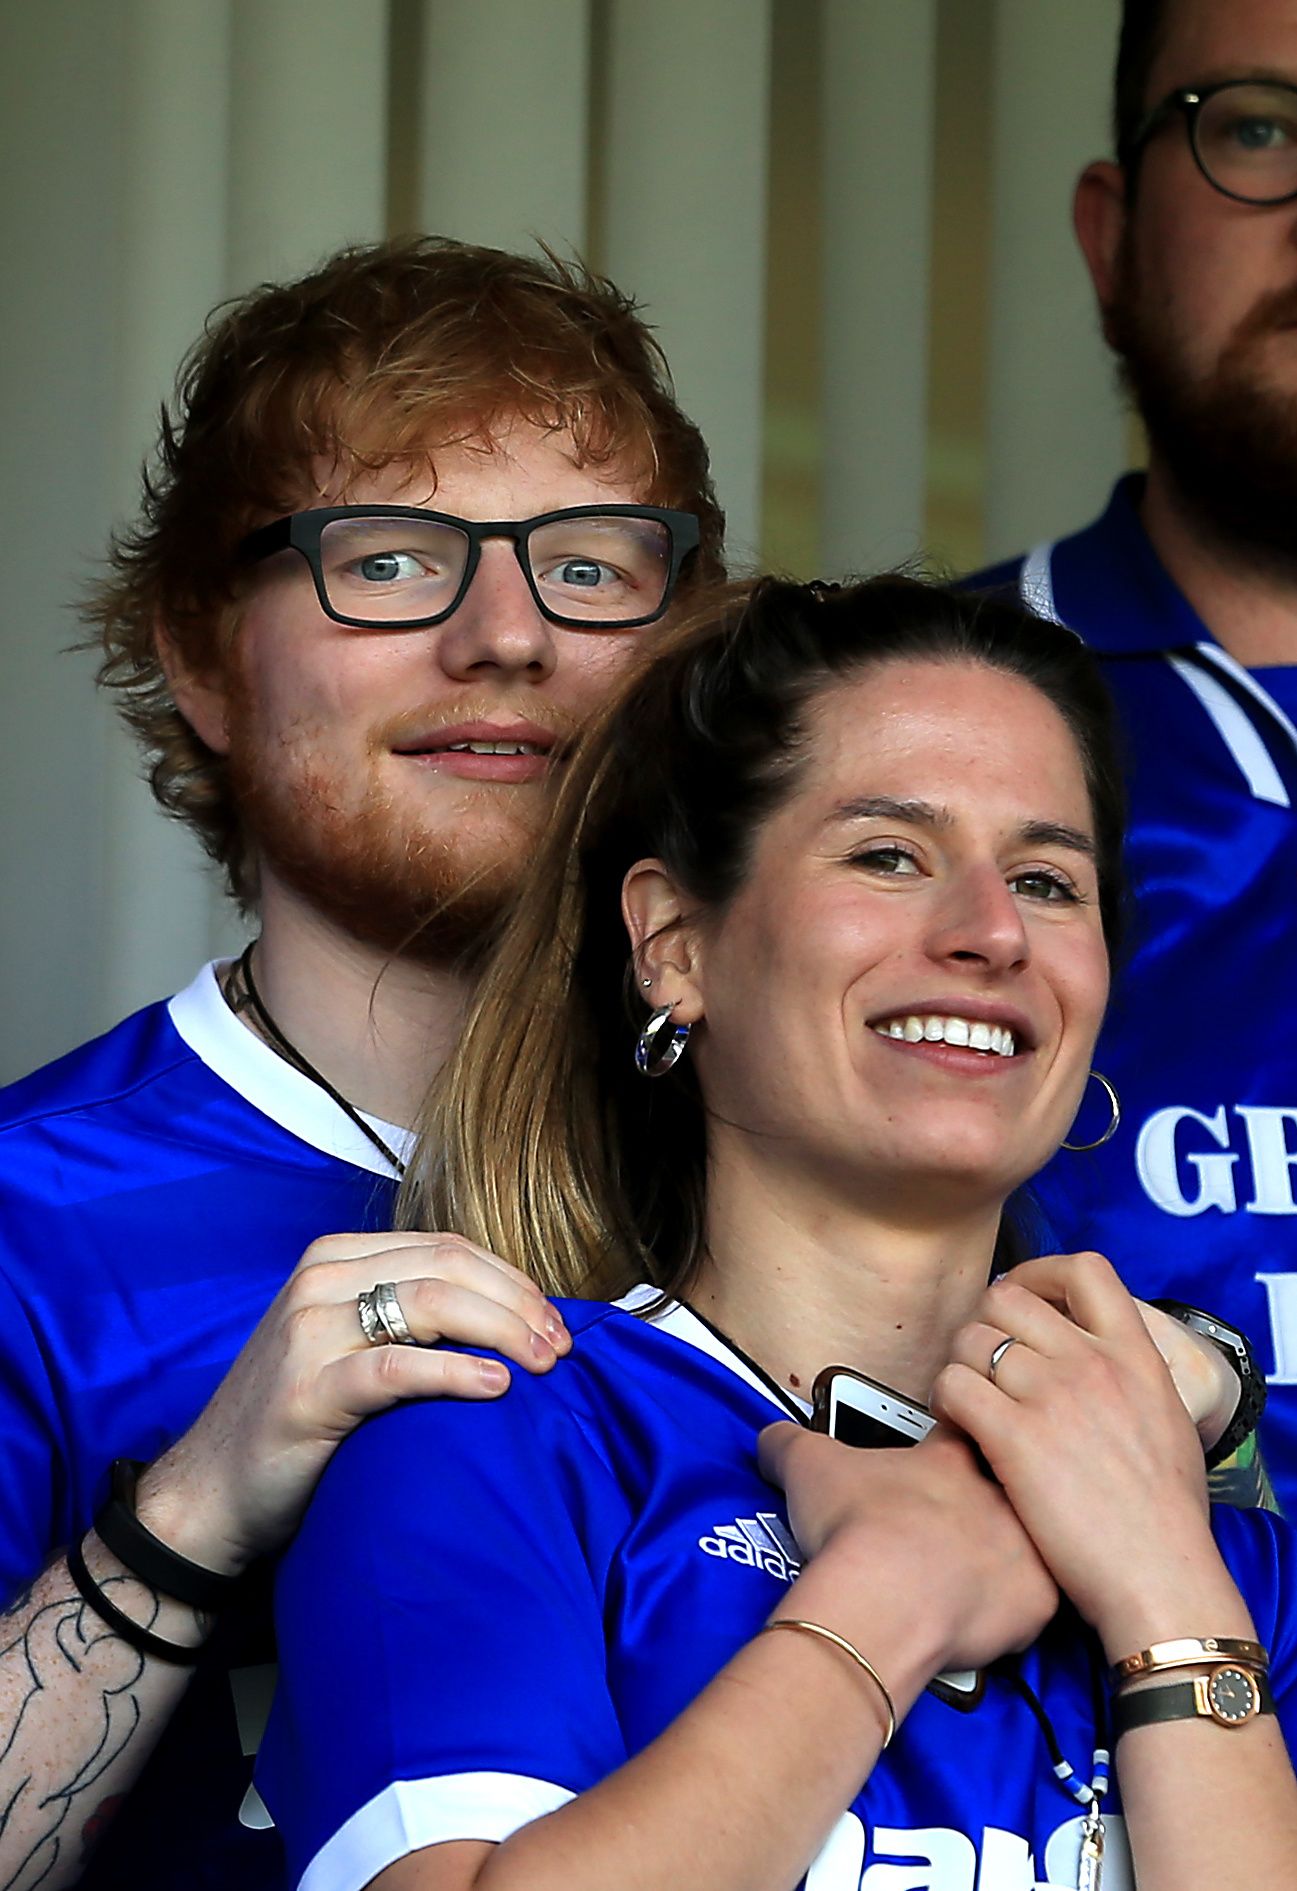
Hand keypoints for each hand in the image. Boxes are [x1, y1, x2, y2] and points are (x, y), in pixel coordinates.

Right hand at [132, 1232, 569, 1574]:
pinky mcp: (308, 1389)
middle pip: (449, 1268)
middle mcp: (321, 1280)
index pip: (448, 1248)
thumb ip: (408, 1319)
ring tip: (544, 1365)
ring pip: (432, 1302)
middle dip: (519, 1303)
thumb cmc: (298, 1424)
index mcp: (337, 1259)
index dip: (512, 1280)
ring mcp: (310, 1331)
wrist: (210, 1495)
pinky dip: (457, 1372)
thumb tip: (510, 1318)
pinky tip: (497, 1387)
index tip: (555, 1321)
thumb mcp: (350, 1348)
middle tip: (562, 1347)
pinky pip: (399, 1366)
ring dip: (503, 1330)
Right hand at [758, 1421, 1056, 1681]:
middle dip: (984, 1506)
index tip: (930, 1466)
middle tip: (948, 1532)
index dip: (949, 1446)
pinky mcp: (1038, 1601)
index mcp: (952, 1458)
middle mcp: (999, 1495)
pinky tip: (985, 1620)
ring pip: (1028, 1544)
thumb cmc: (854, 1526)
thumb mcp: (808, 1464)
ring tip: (967, 1579)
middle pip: (1005, 1488)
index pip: (965, 1433)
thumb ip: (790, 1440)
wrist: (883, 1596)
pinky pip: (1037, 1604)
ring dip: (1003, 1557)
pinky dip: (1013, 1612)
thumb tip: (771, 1435)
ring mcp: (1025, 1547)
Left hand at [932, 1252, 1226, 1656]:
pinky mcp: (1016, 1437)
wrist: (1161, 1578)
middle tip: (982, 1358)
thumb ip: (1132, 1380)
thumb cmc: (1166, 1519)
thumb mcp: (1170, 1424)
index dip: (1042, 1272)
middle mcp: (1092, 1363)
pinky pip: (953, 1385)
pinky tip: (955, 1424)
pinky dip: (943, 1400)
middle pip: (1008, 1298)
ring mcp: (1053, 1396)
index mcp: (1135, 1356)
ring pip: (971, 1339)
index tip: (1025, 1295)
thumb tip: (1102, 1365)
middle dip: (985, 1322)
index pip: (1086, 1270)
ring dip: (959, 1363)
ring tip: (966, 1397)